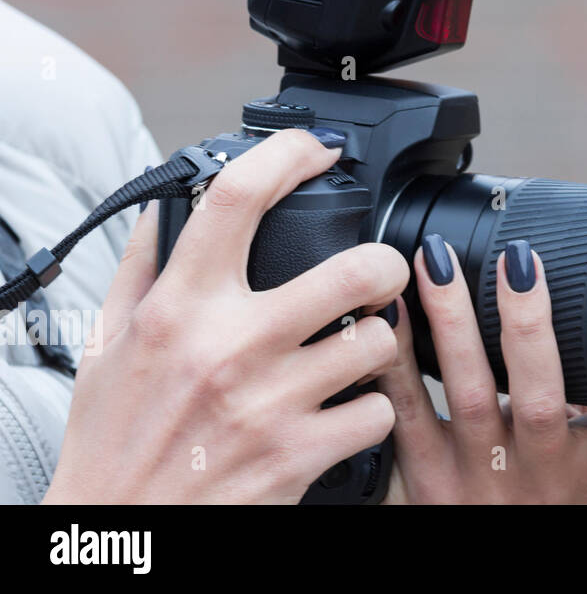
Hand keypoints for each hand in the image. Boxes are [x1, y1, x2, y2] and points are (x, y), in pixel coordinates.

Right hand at [44, 129, 408, 503]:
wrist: (120, 532)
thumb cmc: (113, 440)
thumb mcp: (106, 345)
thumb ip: (142, 271)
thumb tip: (168, 207)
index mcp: (178, 308)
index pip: (237, 199)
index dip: (288, 154)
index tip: (316, 149)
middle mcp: (229, 347)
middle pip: (356, 267)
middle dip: (385, 264)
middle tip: (377, 275)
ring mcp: (271, 402)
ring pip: (380, 339)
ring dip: (378, 342)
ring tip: (354, 351)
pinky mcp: (300, 455)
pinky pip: (378, 411)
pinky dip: (371, 411)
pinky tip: (344, 411)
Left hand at [380, 236, 586, 503]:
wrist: (478, 545)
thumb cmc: (534, 493)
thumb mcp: (586, 461)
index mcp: (583, 466)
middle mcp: (533, 472)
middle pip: (540, 401)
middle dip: (531, 326)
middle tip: (520, 260)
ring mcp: (476, 473)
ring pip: (467, 394)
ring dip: (452, 323)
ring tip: (438, 263)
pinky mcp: (421, 474)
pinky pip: (406, 410)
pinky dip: (395, 357)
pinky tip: (387, 312)